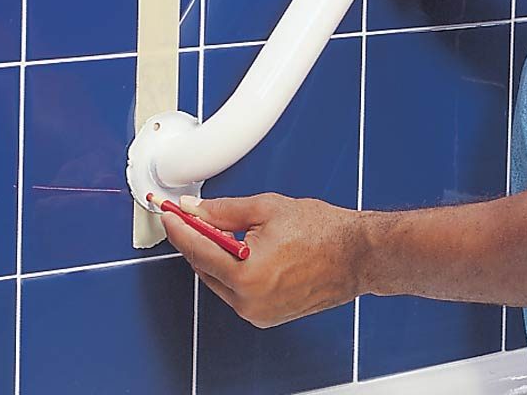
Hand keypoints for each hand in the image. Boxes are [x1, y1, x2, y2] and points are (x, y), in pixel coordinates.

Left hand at [161, 193, 364, 328]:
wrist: (357, 254)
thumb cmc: (323, 229)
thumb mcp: (269, 208)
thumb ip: (225, 210)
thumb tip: (195, 209)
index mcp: (245, 273)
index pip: (196, 249)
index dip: (179, 228)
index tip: (169, 214)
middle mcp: (246, 301)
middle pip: (204, 268)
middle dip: (198, 241)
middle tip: (196, 217)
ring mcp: (256, 313)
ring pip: (220, 282)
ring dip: (218, 257)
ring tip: (234, 232)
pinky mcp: (267, 317)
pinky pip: (238, 293)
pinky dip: (236, 273)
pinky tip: (250, 252)